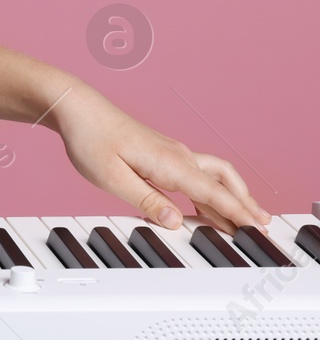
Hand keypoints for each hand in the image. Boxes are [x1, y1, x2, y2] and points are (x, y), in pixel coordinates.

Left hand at [49, 84, 270, 234]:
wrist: (76, 107)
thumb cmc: (90, 139)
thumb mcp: (111, 178)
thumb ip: (145, 201)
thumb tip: (176, 222)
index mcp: (170, 163)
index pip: (214, 194)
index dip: (238, 214)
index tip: (257, 232)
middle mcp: (178, 156)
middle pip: (224, 182)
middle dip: (245, 205)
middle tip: (261, 229)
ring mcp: (172, 152)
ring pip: (215, 175)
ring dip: (233, 195)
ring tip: (247, 217)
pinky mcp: (163, 152)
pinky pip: (199, 172)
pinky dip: (214, 188)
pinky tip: (210, 202)